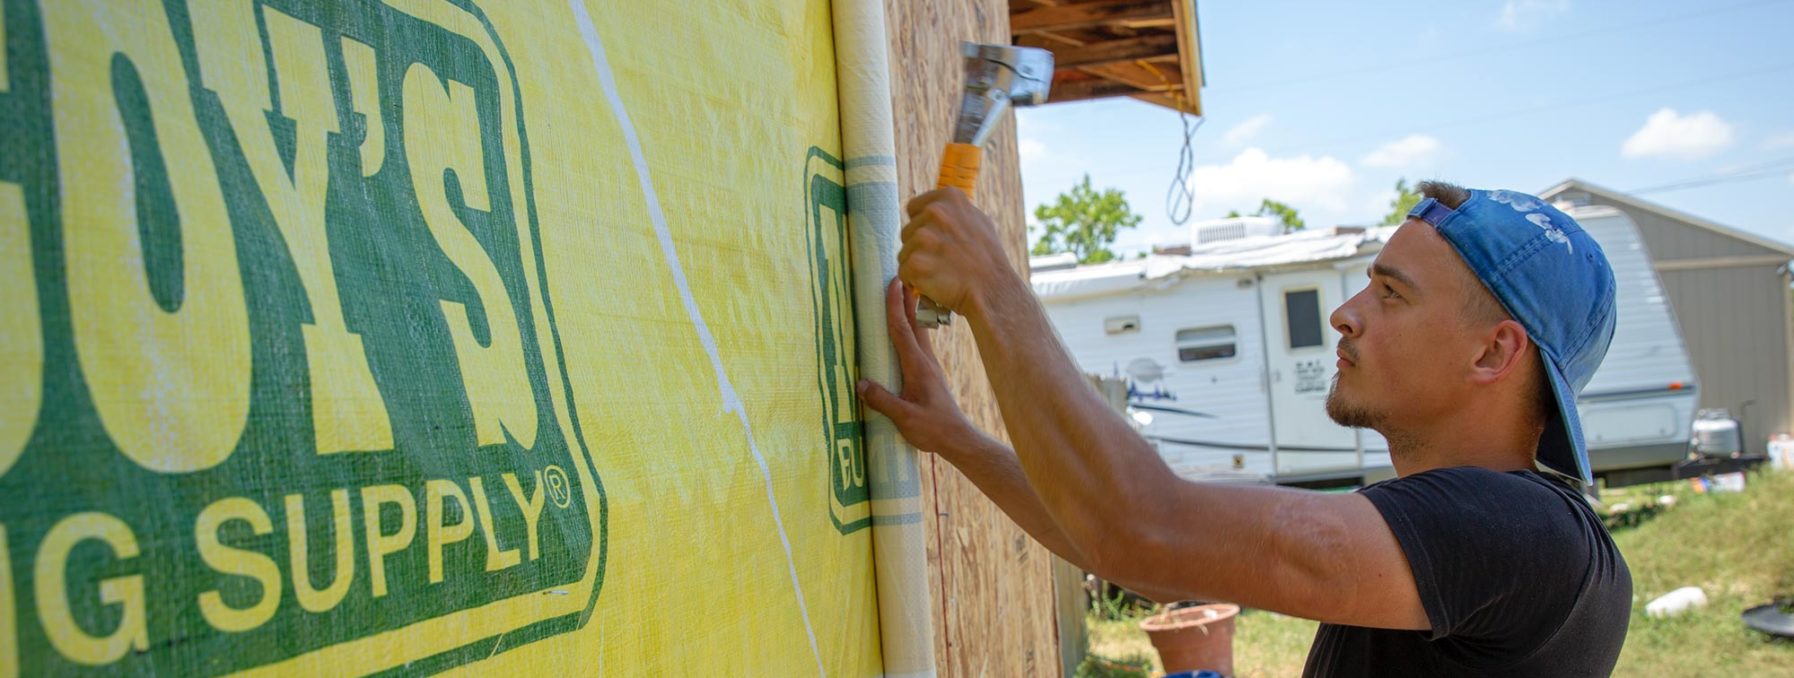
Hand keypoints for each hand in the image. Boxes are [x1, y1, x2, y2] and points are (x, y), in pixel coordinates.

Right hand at [857, 280, 977, 454]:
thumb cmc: (932, 429)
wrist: (957, 438)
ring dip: (910, 309)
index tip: (892, 283)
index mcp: (918, 367)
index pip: (902, 330)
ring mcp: (929, 365)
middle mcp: (925, 361)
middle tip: (898, 274)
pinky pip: (919, 341)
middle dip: (905, 297)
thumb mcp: (905, 418)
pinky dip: (913, 325)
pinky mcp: (929, 372)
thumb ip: (883, 401)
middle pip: (913, 322)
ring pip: (918, 330)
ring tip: (904, 291)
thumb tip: (860, 383)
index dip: (894, 306)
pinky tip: (910, 325)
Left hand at [899, 188, 1013, 317]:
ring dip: (917, 265)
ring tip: (941, 272)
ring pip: (904, 253)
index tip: (936, 240)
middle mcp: (934, 212)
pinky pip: (903, 272)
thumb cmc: (988, 259)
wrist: (993, 289)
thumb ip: (955, 212)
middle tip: (942, 260)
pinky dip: (915, 281)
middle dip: (919, 248)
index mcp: (949, 197)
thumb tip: (937, 207)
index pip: (914, 208)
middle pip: (907, 232)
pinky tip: (934, 283)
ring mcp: (923, 237)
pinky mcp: (916, 262)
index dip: (922, 226)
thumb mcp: (979, 221)